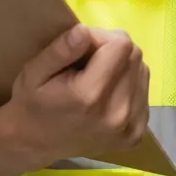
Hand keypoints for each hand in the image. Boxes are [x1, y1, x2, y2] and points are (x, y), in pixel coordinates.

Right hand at [0, 24, 150, 170]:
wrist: (34, 144)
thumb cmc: (32, 104)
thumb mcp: (33, 72)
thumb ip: (60, 51)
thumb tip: (85, 31)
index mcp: (90, 96)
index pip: (120, 44)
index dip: (101, 36)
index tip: (82, 46)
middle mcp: (116, 113)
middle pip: (134, 56)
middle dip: (113, 49)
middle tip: (88, 60)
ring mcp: (130, 127)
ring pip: (142, 71)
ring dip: (123, 66)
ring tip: (97, 77)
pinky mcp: (136, 134)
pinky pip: (143, 92)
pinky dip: (128, 85)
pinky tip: (107, 93)